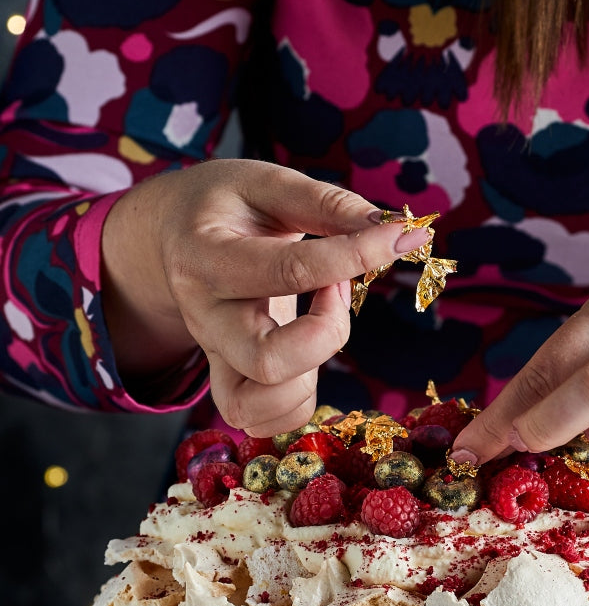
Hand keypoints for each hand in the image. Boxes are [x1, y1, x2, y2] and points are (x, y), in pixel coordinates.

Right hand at [100, 159, 429, 433]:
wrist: (172, 238)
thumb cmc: (225, 207)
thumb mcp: (264, 183)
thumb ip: (323, 202)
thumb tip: (384, 227)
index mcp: (206, 258)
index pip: (290, 270)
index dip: (357, 254)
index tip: (400, 236)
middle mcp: (205, 319)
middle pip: (268, 362)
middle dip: (328, 331)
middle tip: (338, 287)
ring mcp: (215, 359)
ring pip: (262, 407)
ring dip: (313, 372)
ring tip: (321, 319)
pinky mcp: (228, 384)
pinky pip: (266, 422)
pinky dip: (301, 401)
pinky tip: (311, 350)